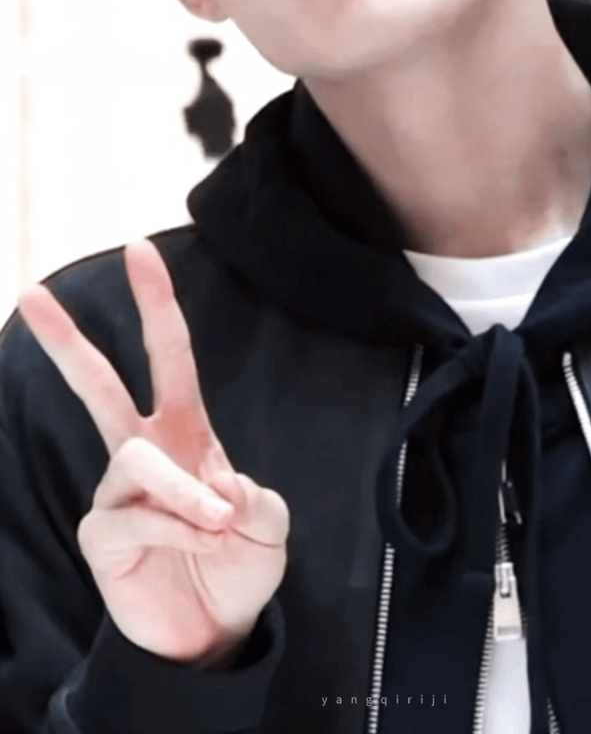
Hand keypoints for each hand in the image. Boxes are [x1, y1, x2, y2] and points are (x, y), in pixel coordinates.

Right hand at [18, 239, 289, 665]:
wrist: (215, 633)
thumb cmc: (238, 564)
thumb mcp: (270, 527)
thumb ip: (259, 500)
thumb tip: (220, 485)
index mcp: (186, 431)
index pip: (169, 354)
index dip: (156, 302)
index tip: (138, 248)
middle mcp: (144, 451)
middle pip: (98, 384)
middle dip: (66, 340)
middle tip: (30, 293)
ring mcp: (116, 493)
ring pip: (137, 461)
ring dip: (185, 492)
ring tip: (217, 523)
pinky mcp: (101, 536)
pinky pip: (133, 518)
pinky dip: (178, 532)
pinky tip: (197, 547)